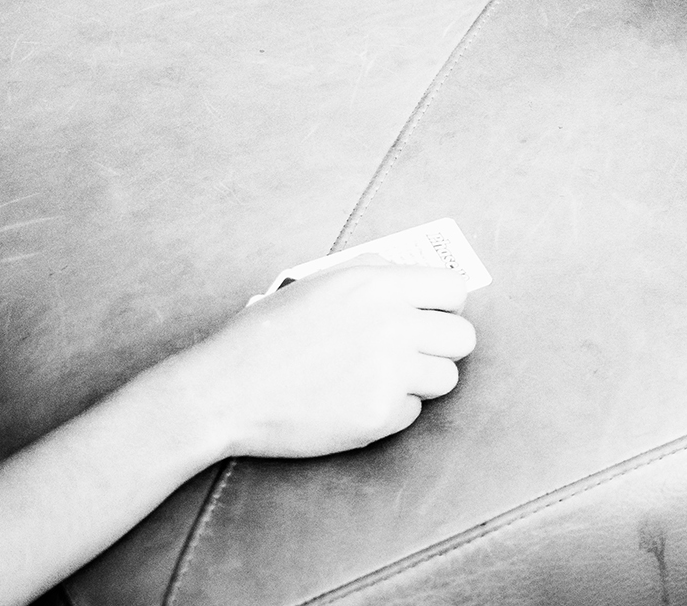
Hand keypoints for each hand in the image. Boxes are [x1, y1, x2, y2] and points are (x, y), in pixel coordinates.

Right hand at [154, 264, 476, 461]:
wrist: (225, 390)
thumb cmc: (266, 334)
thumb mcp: (319, 281)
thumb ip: (373, 272)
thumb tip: (415, 276)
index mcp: (378, 285)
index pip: (454, 289)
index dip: (445, 306)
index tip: (431, 318)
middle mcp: (392, 324)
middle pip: (462, 338)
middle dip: (441, 346)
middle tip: (412, 354)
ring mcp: (388, 371)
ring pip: (446, 378)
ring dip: (421, 381)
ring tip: (380, 379)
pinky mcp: (379, 414)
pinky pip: (413, 412)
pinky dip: (391, 411)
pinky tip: (354, 402)